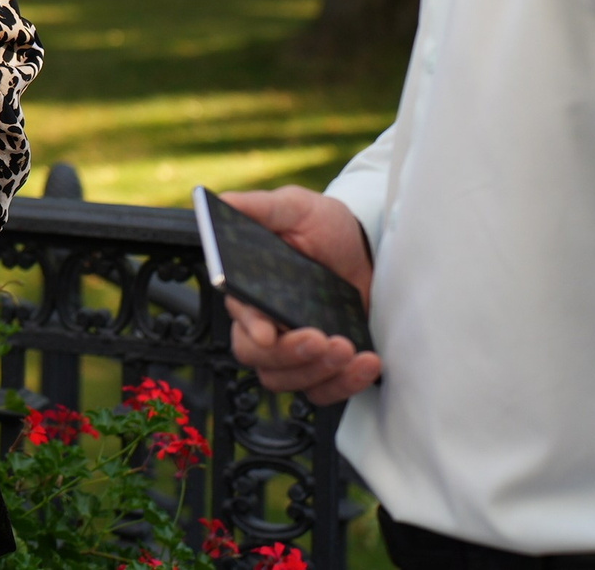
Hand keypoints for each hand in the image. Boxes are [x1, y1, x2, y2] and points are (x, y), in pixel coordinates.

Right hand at [220, 187, 381, 404]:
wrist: (368, 249)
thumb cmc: (325, 228)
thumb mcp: (296, 208)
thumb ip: (261, 207)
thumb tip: (226, 202)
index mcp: (252, 289)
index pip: (240, 316)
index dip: (251, 328)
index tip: (269, 333)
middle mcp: (268, 323)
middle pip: (259, 358)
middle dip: (290, 355)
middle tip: (321, 338)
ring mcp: (294, 348)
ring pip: (287, 380)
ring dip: (318, 371)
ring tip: (348, 347)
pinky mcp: (323, 366)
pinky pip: (322, 392)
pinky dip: (344, 384)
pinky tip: (365, 362)